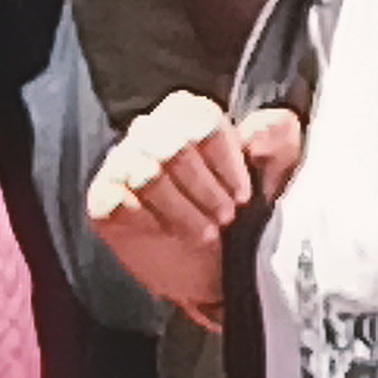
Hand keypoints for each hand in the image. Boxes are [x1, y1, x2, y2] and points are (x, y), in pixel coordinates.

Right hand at [86, 94, 307, 327]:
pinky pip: (121, 203)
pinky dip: (151, 223)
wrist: (211, 266)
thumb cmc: (242, 206)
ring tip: (204, 231)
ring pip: (148, 175)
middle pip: (175, 148)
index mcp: (187, 111)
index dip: (227, 164)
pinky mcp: (100, 198)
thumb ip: (277, 138)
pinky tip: (167, 232)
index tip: (245, 196)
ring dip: (184, 211)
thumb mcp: (275, 169)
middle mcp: (147, 128)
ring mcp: (119, 162)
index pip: (203, 123)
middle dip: (207, 191)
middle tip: (226, 217)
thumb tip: (257, 130)